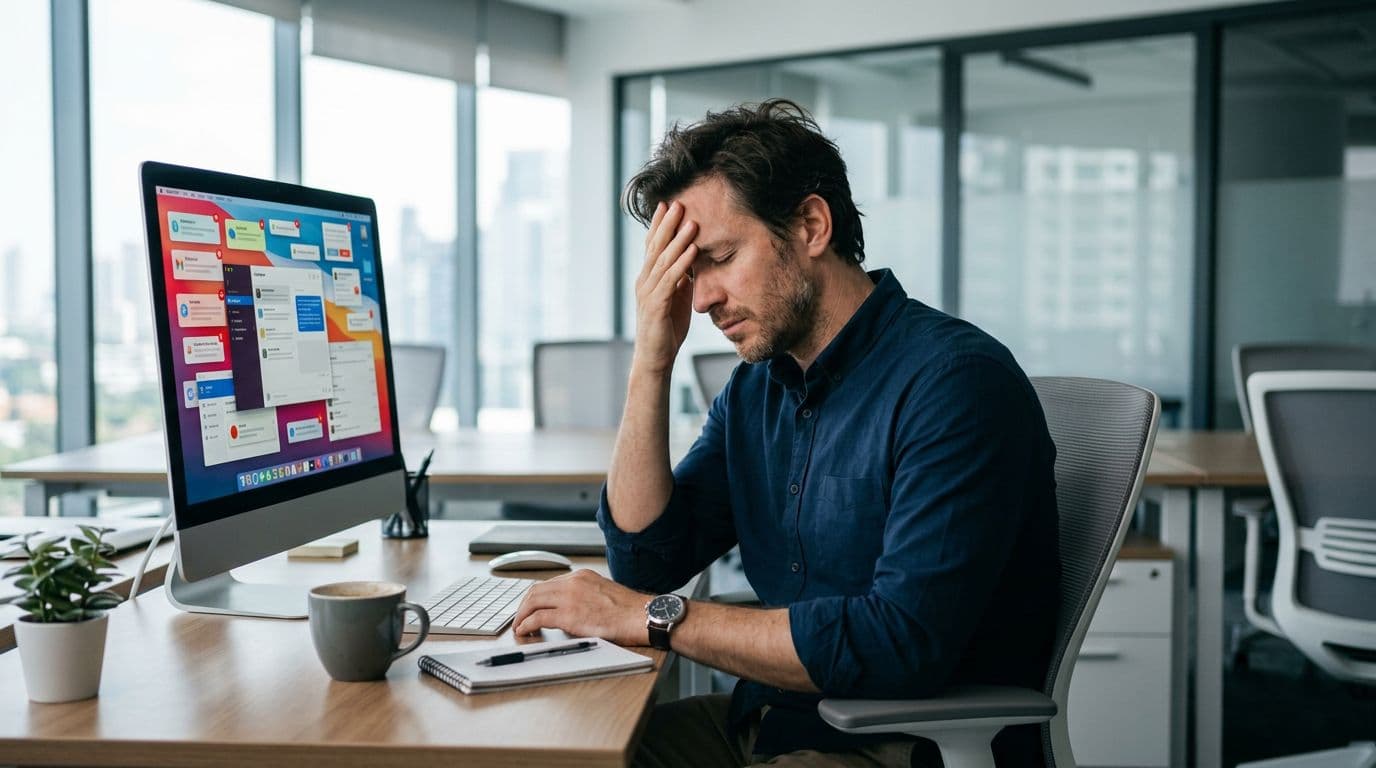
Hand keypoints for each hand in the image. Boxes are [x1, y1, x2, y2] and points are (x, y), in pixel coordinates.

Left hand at [511, 569, 650, 645]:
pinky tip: (525, 631)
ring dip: (522, 615)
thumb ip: (585, 595)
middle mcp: (573, 582)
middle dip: (524, 605)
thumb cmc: (629, 610)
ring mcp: (570, 597)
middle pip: (536, 590)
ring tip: (520, 627)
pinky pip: (538, 618)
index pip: (549, 583)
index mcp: (582, 576)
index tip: (531, 607)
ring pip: (533, 601)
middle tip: (520, 618)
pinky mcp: (569, 615)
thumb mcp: (604, 591)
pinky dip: (527, 624)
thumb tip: (572, 610)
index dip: (536, 597)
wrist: (641, 615)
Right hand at [633, 201, 696, 375]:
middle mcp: (644, 281)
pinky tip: (693, 250)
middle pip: (655, 247)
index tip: (667, 204)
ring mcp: (648, 293)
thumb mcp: (675, 298)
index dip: (659, 225)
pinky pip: (671, 280)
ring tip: (691, 222)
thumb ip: (680, 278)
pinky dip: (683, 263)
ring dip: (678, 240)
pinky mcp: (656, 305)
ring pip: (663, 260)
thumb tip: (691, 260)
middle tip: (678, 203)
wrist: (655, 358)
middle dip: (667, 224)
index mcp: (648, 278)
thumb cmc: (666, 329)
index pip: (652, 246)